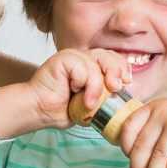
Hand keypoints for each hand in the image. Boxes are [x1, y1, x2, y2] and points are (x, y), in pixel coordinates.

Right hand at [0, 49, 130, 138]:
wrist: (40, 111)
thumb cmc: (61, 109)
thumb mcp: (92, 104)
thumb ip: (105, 97)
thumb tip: (123, 96)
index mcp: (91, 66)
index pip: (114, 60)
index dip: (122, 69)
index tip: (126, 83)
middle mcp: (83, 58)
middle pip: (108, 56)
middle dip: (116, 72)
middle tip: (116, 88)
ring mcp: (72, 56)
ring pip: (95, 65)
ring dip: (96, 87)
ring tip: (89, 102)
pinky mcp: (63, 58)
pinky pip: (82, 68)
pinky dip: (81, 82)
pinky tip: (72, 90)